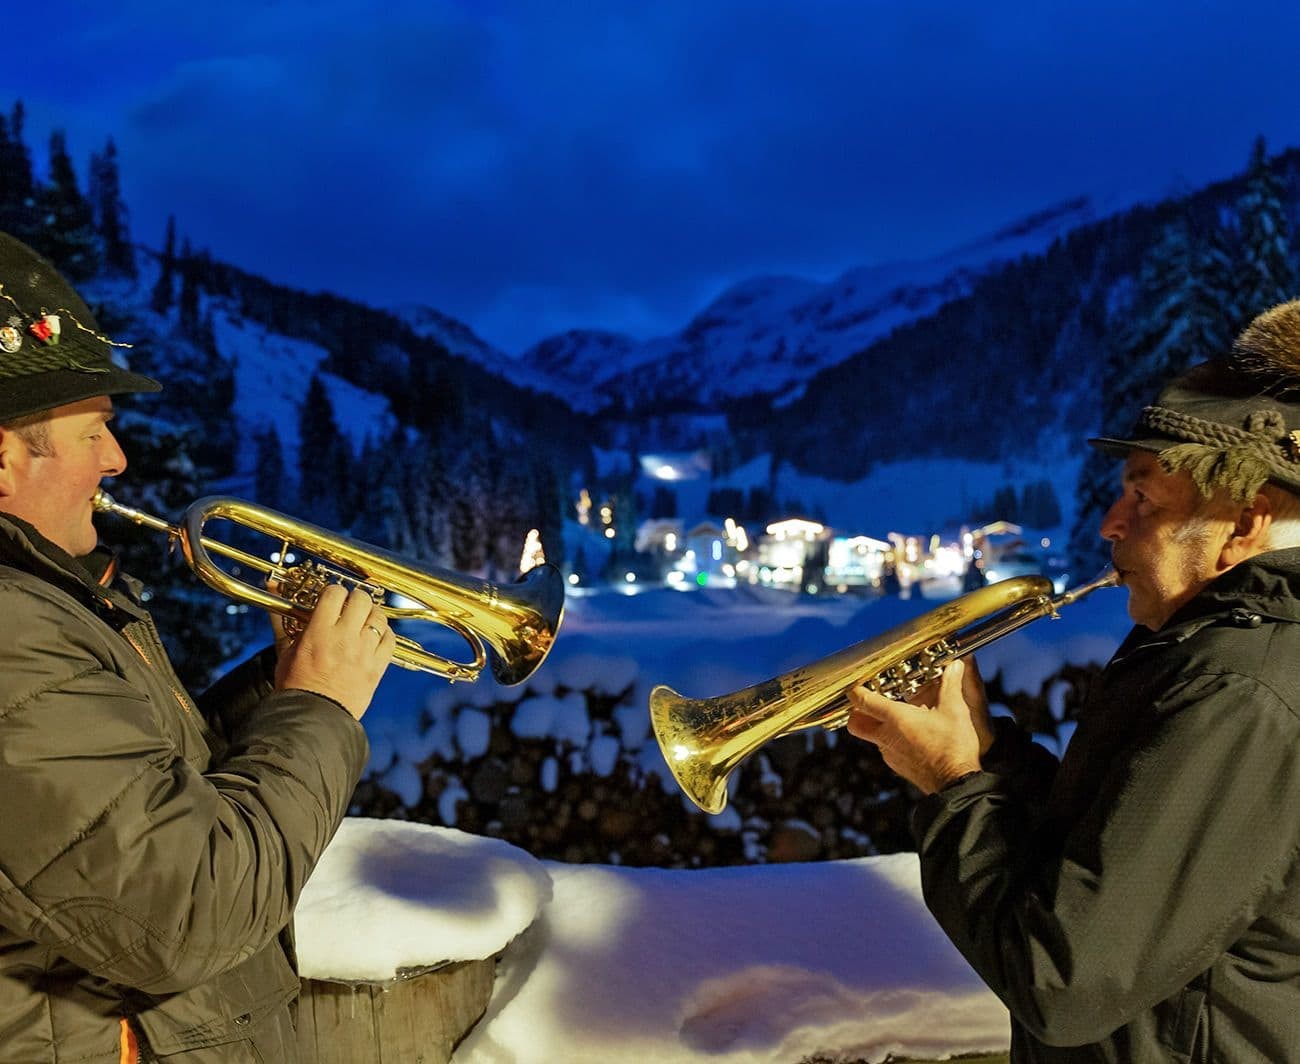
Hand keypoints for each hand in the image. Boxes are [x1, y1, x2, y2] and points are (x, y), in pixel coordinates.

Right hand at [273, 584, 395, 720]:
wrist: (313, 719)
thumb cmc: (295, 686)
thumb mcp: (285, 651)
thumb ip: (283, 618)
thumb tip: (272, 587)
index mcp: (319, 632)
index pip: (334, 593)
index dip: (333, 592)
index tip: (331, 598)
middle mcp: (344, 638)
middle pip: (361, 599)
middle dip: (355, 598)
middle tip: (349, 606)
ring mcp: (364, 652)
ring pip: (379, 616)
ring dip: (372, 614)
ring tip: (363, 620)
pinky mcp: (377, 667)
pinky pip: (390, 639)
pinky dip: (385, 634)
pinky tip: (375, 637)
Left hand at [846, 657, 986, 793]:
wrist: (957, 783)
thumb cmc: (953, 747)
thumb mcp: (954, 710)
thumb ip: (951, 685)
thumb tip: (955, 666)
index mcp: (895, 718)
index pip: (863, 701)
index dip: (855, 691)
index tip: (855, 685)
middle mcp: (886, 737)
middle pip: (855, 723)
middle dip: (856, 712)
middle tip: (868, 703)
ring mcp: (890, 754)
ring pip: (871, 737)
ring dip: (877, 726)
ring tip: (895, 717)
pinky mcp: (898, 766)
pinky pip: (886, 749)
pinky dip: (891, 741)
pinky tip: (909, 736)